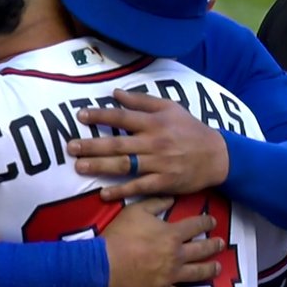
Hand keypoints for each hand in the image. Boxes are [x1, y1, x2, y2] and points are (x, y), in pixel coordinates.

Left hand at [68, 89, 229, 200]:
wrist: (216, 155)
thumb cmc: (190, 129)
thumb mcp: (170, 108)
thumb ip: (142, 100)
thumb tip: (115, 93)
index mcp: (155, 122)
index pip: (122, 117)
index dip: (100, 116)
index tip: (80, 116)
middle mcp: (154, 142)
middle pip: (118, 144)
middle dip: (92, 145)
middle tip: (70, 147)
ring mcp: (159, 164)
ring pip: (125, 165)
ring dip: (100, 166)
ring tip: (79, 166)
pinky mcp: (164, 182)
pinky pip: (139, 187)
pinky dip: (121, 190)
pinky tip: (103, 193)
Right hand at [103, 197, 222, 286]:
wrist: (105, 263)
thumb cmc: (120, 235)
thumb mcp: (136, 210)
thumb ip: (155, 203)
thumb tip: (172, 198)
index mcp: (172, 235)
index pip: (195, 226)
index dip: (206, 222)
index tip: (212, 221)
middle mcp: (176, 255)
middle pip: (202, 250)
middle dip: (214, 245)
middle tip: (221, 244)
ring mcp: (171, 275)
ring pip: (197, 273)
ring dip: (210, 270)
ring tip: (217, 268)